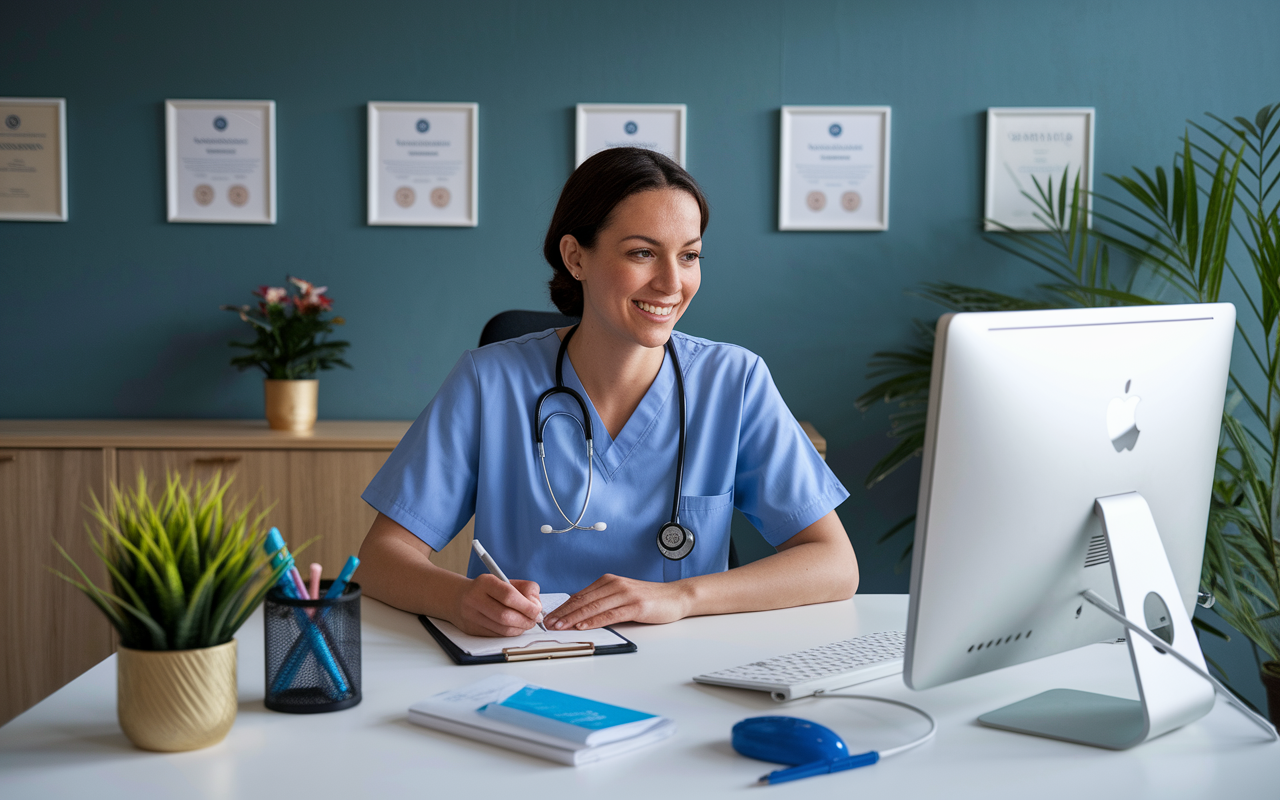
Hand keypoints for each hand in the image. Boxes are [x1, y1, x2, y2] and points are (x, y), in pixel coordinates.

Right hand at [454, 575, 543, 636]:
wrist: (457, 598)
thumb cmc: (488, 589)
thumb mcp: (506, 581)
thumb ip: (526, 589)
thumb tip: (537, 606)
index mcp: (485, 582)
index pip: (509, 596)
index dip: (527, 606)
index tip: (537, 610)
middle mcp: (475, 599)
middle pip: (505, 616)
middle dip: (525, 620)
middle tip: (534, 620)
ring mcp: (471, 616)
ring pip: (502, 629)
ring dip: (520, 629)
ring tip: (526, 623)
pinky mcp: (471, 630)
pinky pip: (497, 636)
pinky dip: (510, 633)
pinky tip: (515, 627)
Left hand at [543, 574, 690, 630]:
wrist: (675, 597)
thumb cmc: (648, 599)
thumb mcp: (622, 596)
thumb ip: (603, 601)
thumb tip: (579, 613)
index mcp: (608, 581)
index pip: (580, 595)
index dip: (563, 607)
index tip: (549, 617)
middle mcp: (614, 585)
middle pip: (583, 601)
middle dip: (563, 613)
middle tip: (548, 624)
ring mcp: (625, 594)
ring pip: (593, 607)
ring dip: (573, 618)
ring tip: (560, 626)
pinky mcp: (635, 605)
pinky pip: (610, 614)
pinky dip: (594, 620)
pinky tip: (583, 626)